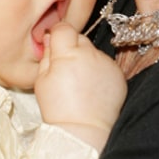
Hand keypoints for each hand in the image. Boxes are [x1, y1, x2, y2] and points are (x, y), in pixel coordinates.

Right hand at [35, 23, 126, 150]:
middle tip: (65, 68)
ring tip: (80, 82)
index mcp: (68, 54)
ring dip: (86, 59)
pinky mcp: (118, 74)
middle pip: (79, 38)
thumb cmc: (58, 109)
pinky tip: (92, 87)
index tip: (54, 44)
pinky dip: (98, 71)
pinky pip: (105, 64)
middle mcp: (90, 54)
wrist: (83, 131)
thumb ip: (46, 55)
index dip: (57, 35)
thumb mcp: (40, 81)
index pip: (63, 28)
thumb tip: (49, 38)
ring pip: (93, 51)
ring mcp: (106, 63)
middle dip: (71, 48)